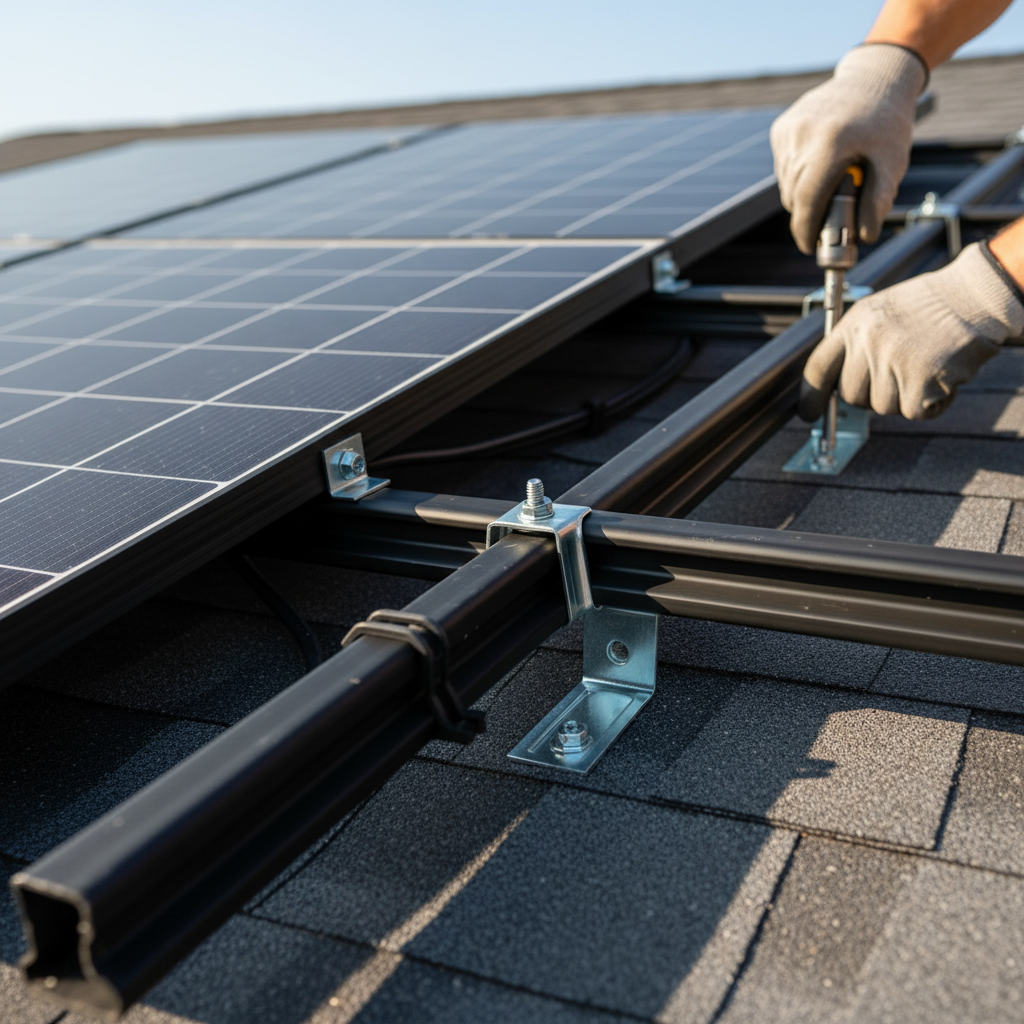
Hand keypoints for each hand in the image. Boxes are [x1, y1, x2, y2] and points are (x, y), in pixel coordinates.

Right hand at [770, 44, 926, 254]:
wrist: (874, 79)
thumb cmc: (886, 124)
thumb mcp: (893, 163)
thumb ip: (878, 202)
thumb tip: (864, 237)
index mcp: (830, 144)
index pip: (806, 202)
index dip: (807, 231)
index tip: (810, 247)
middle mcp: (802, 135)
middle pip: (793, 197)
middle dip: (808, 216)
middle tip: (828, 223)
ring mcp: (788, 130)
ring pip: (786, 185)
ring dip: (803, 196)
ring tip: (830, 186)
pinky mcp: (781, 129)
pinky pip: (783, 168)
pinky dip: (798, 176)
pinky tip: (820, 163)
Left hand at [800, 242, 1023, 420]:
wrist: (974, 297)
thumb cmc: (929, 306)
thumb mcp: (879, 313)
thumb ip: (856, 346)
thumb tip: (838, 386)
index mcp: (855, 325)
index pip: (819, 368)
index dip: (811, 396)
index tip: (808, 413)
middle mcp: (869, 343)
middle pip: (851, 396)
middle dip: (871, 393)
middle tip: (898, 373)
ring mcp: (894, 363)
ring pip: (883, 406)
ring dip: (904, 396)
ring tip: (924, 365)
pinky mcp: (922, 381)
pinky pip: (914, 412)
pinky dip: (930, 403)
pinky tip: (940, 378)